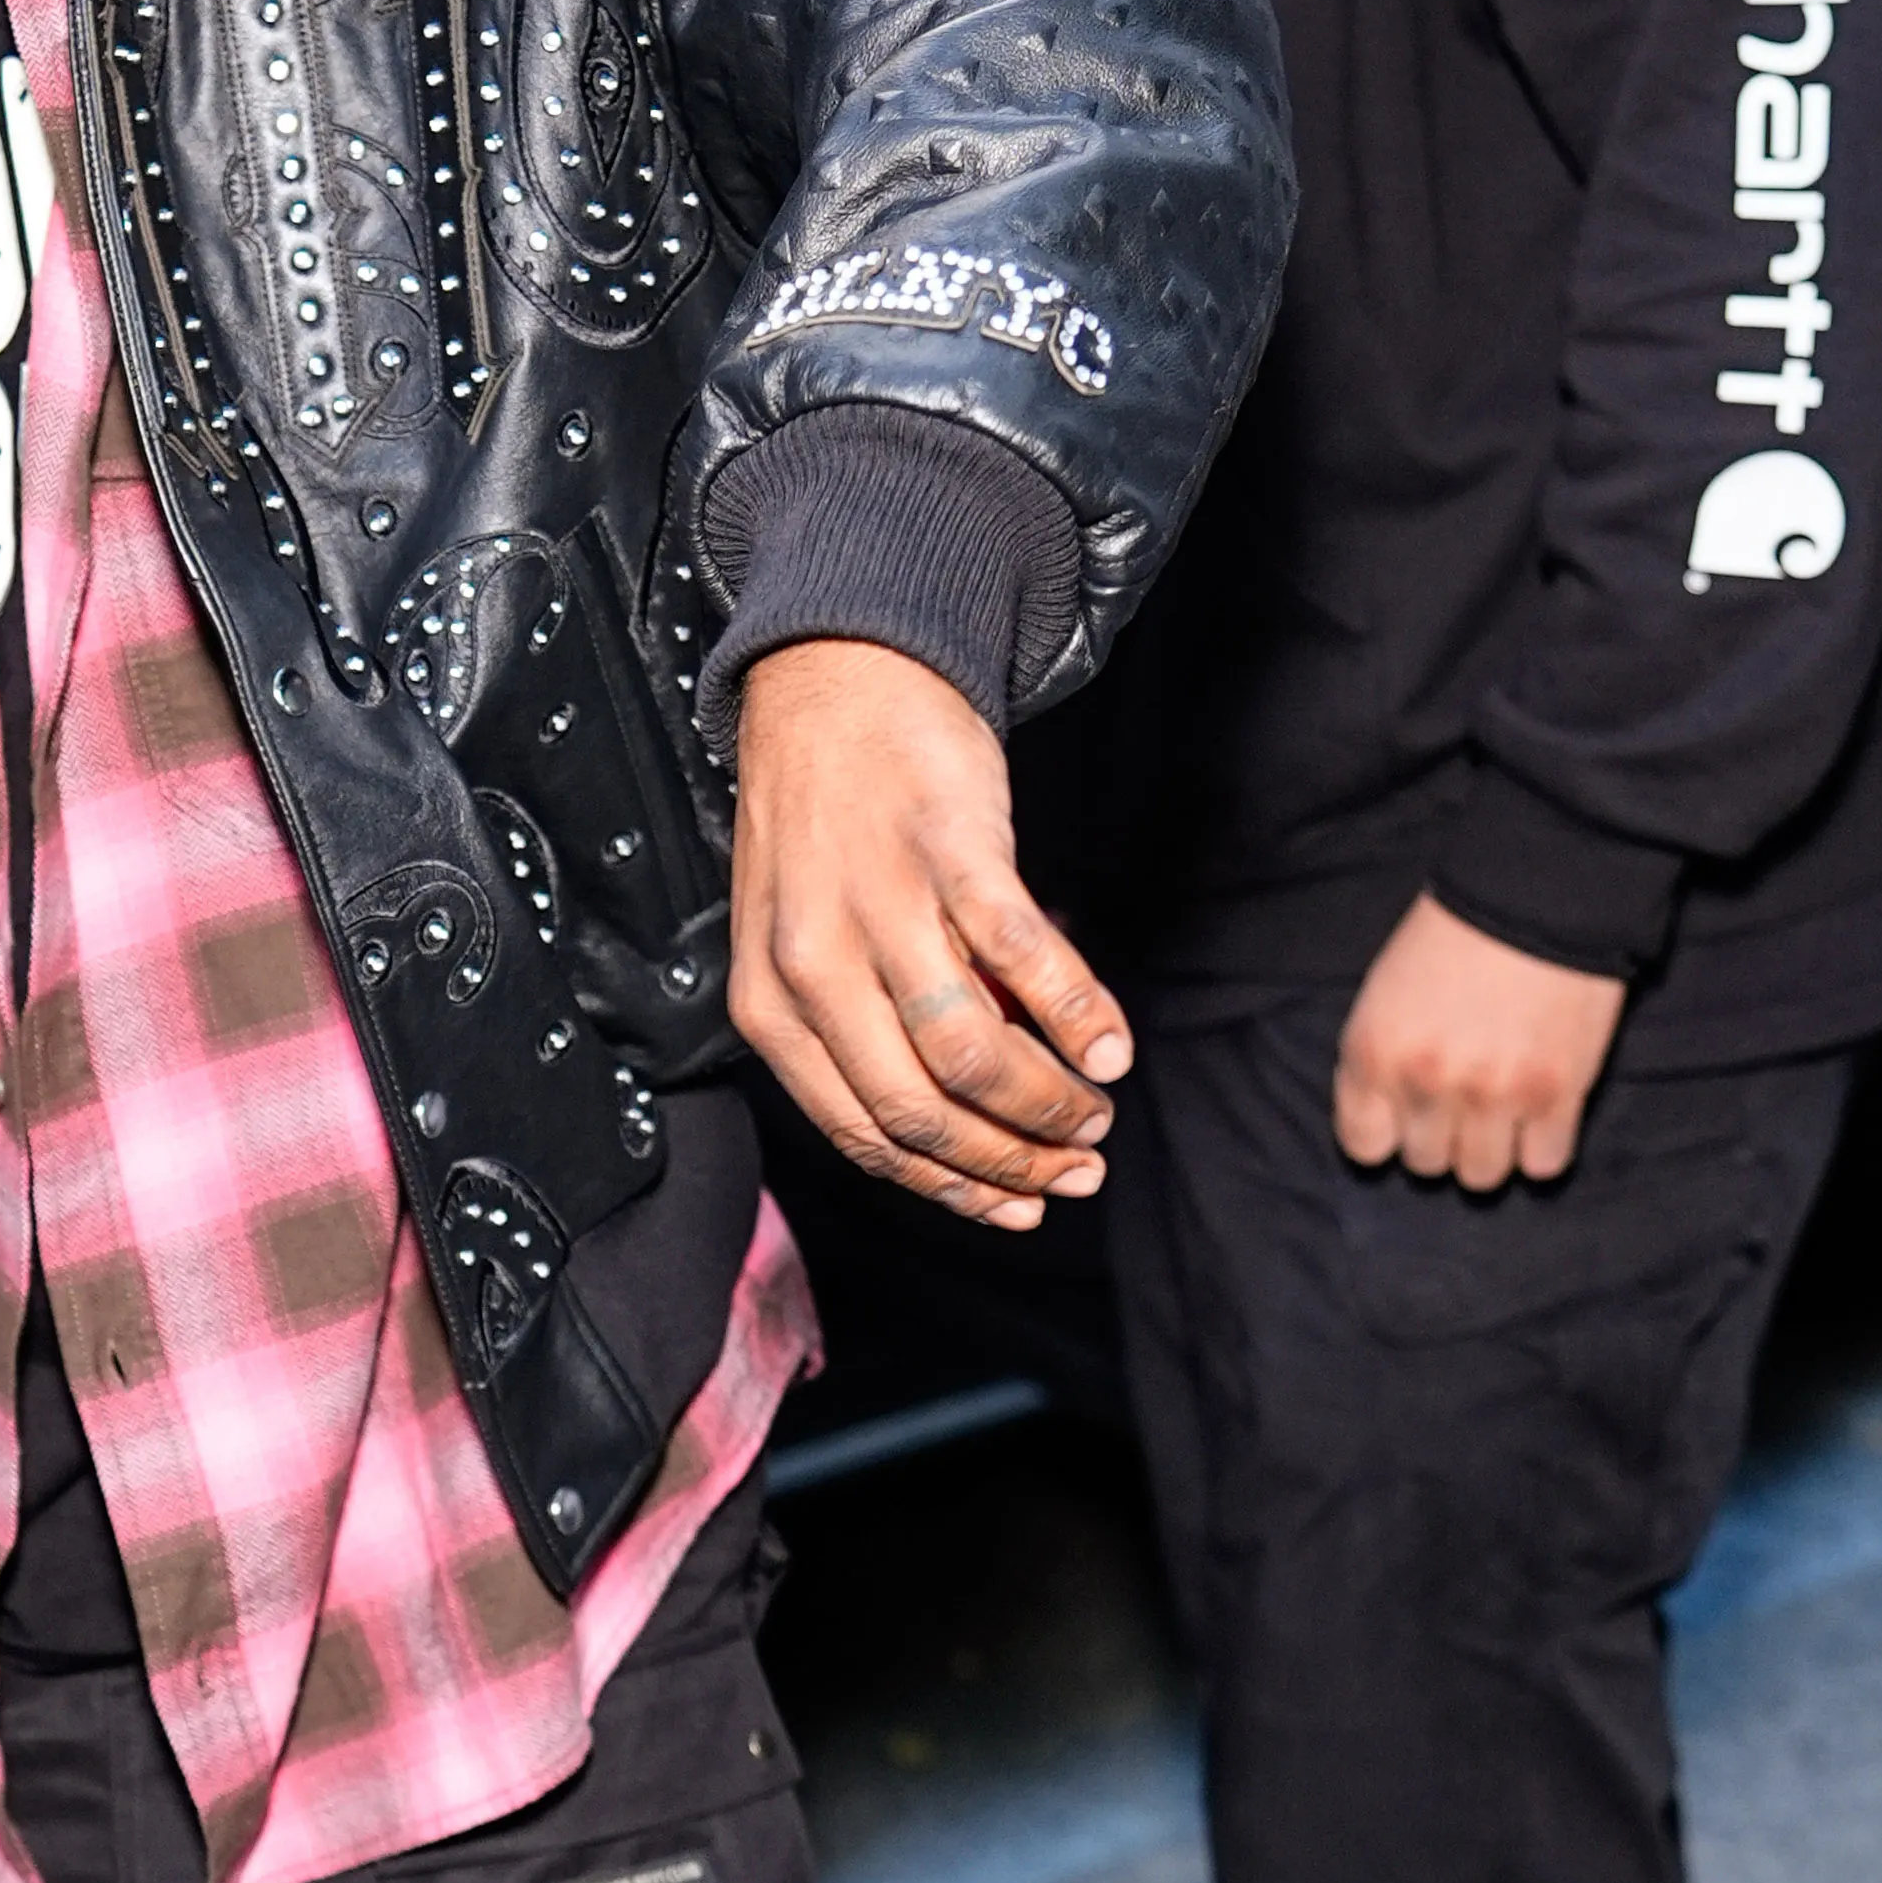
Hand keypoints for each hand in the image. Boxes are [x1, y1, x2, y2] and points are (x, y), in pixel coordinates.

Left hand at [730, 639, 1129, 1230]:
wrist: (836, 675)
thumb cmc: (831, 820)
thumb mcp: (808, 939)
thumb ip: (863, 1029)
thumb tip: (969, 1121)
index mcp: (770, 1003)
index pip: (865, 1135)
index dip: (954, 1186)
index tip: (1019, 1207)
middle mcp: (812, 963)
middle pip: (919, 1110)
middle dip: (1011, 1161)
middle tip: (1079, 1166)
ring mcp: (879, 904)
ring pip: (969, 1054)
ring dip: (1049, 1102)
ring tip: (1097, 1106)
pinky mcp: (949, 848)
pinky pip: (1020, 956)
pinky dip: (1077, 1013)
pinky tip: (1111, 1045)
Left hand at [1332, 894, 1622, 1188]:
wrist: (1540, 892)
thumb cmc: (1455, 935)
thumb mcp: (1385, 992)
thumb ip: (1381, 1059)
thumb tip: (1389, 1121)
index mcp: (1375, 1052)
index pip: (1365, 1147)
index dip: (1389, 1133)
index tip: (1409, 1114)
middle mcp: (1427, 1082)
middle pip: (1426, 1164)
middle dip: (1444, 1136)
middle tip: (1466, 1096)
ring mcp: (1494, 1095)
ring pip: (1482, 1177)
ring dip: (1493, 1148)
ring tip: (1505, 1109)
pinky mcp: (1557, 1096)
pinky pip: (1544, 1165)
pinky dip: (1544, 1146)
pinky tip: (1544, 1112)